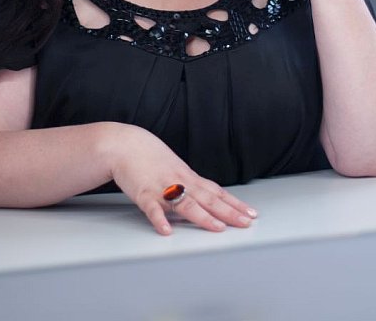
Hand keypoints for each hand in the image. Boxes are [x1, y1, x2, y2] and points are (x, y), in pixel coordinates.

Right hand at [108, 124, 257, 235]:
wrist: (125, 144)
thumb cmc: (149, 157)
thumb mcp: (174, 168)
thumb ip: (188, 184)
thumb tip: (204, 198)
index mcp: (188, 177)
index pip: (216, 192)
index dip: (234, 203)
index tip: (250, 213)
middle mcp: (179, 181)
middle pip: (208, 198)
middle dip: (229, 212)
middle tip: (246, 223)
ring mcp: (162, 187)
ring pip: (185, 203)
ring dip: (203, 217)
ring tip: (218, 228)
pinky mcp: (143, 193)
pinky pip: (152, 208)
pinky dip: (160, 219)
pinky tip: (167, 231)